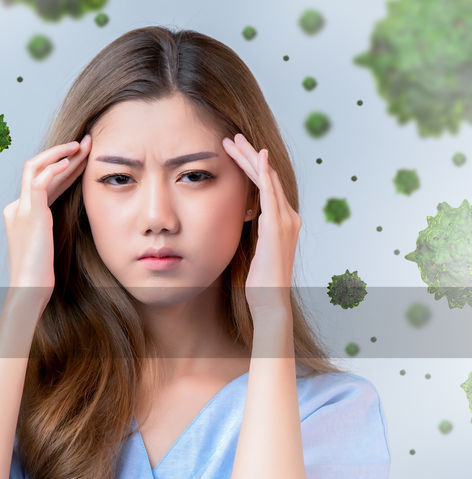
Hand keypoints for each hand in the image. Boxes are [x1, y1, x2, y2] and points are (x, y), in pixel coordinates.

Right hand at [2, 133, 91, 310]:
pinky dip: (54, 169)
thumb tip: (70, 214)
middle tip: (87, 142)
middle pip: (38, 169)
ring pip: (35, 167)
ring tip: (82, 146)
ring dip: (60, 154)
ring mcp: (20, 208)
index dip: (64, 167)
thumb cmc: (41, 272)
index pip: (43, 181)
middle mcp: (16, 207)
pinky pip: (39, 181)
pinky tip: (71, 162)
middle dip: (63, 153)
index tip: (84, 157)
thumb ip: (53, 224)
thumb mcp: (48, 242)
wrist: (29, 288)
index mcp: (20, 213)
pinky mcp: (30, 213)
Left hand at [222, 133, 300, 318]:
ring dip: (250, 158)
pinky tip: (258, 158)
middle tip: (232, 137)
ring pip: (268, 179)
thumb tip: (236, 218)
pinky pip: (271, 193)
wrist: (268, 298)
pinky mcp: (278, 225)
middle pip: (268, 176)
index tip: (232, 151)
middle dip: (249, 155)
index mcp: (281, 220)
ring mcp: (286, 219)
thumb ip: (249, 230)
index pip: (265, 185)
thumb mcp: (251, 246)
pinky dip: (265, 173)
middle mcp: (288, 216)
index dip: (250, 166)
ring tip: (234, 141)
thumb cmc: (256, 279)